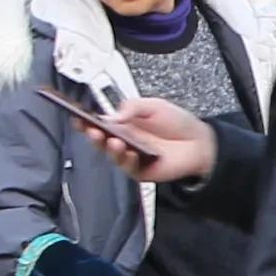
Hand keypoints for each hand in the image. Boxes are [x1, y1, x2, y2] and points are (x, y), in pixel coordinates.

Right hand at [94, 95, 216, 185]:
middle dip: (93, 135)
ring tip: (113, 141)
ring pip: (112, 155)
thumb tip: (113, 115)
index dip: (86, 120)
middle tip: (91, 130)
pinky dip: (128, 160)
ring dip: (109, 149)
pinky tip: (130, 153)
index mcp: (123, 123)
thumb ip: (133, 107)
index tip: (77, 117)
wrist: (199, 142)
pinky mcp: (140, 170)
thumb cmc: (177, 123)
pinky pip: (129, 168)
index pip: (99, 122)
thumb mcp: (153, 106)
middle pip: (101, 140)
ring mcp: (131, 156)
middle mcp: (124, 140)